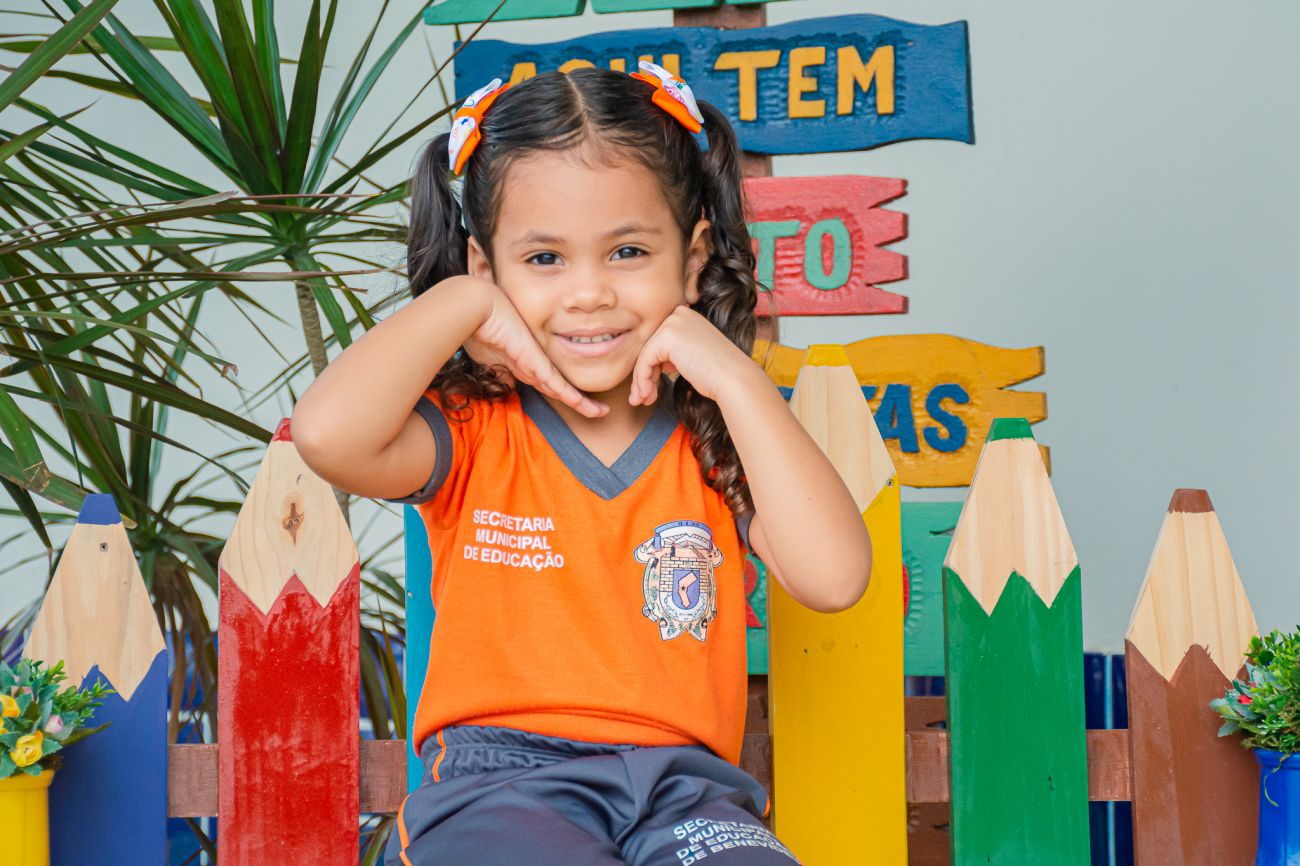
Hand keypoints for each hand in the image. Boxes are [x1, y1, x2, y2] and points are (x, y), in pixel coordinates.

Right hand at [463, 280, 607, 417]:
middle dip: (580, 401)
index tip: (576, 403)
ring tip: (601, 412)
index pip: (549, 383)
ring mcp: (535, 361)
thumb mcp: (488, 356)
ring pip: (563, 389)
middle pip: (561, 388)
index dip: (563, 395)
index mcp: (524, 362)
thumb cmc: (478, 326)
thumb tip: (508, 384)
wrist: (475, 306)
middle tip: (600, 411)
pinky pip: (556, 384)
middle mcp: (534, 363)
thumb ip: (499, 370)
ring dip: (582, 403)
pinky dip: (571, 397)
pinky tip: (585, 406)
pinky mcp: (534, 361)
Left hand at [627, 306, 754, 405]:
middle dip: (644, 375)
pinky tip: (646, 396)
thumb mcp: (691, 356)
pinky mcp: (667, 336)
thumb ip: (673, 354)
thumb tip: (653, 364)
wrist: (733, 379)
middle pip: (649, 347)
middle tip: (643, 397)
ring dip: (641, 381)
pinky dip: (642, 380)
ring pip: (644, 355)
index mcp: (686, 315)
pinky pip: (644, 361)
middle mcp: (678, 313)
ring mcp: (673, 322)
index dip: (652, 367)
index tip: (651, 389)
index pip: (658, 342)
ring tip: (641, 400)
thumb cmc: (717, 374)